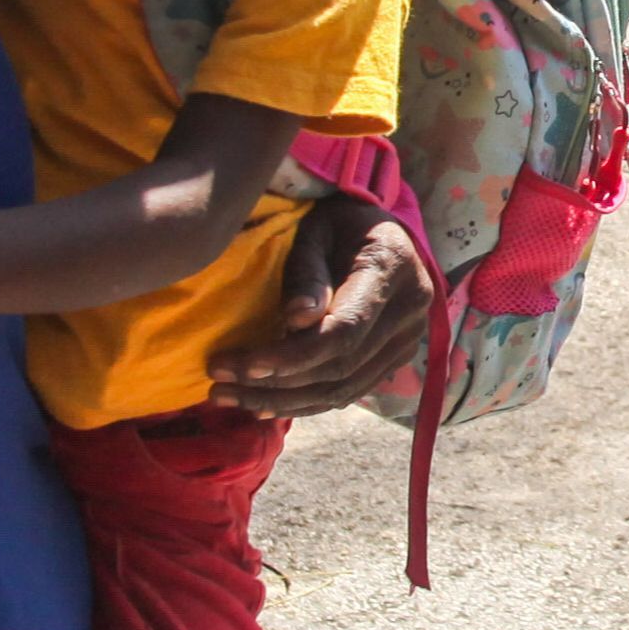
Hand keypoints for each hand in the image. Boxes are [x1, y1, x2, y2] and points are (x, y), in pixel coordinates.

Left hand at [209, 200, 438, 416]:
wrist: (382, 232)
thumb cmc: (340, 223)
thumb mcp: (316, 231)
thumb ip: (307, 273)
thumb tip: (295, 320)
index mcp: (392, 268)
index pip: (344, 329)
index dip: (294, 355)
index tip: (244, 365)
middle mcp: (410, 311)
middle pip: (340, 366)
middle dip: (276, 383)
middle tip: (218, 386)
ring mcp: (408, 340)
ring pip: (343, 389)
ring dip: (284, 401)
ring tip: (230, 398)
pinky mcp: (396, 359)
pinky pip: (349, 392)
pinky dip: (305, 404)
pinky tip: (264, 406)